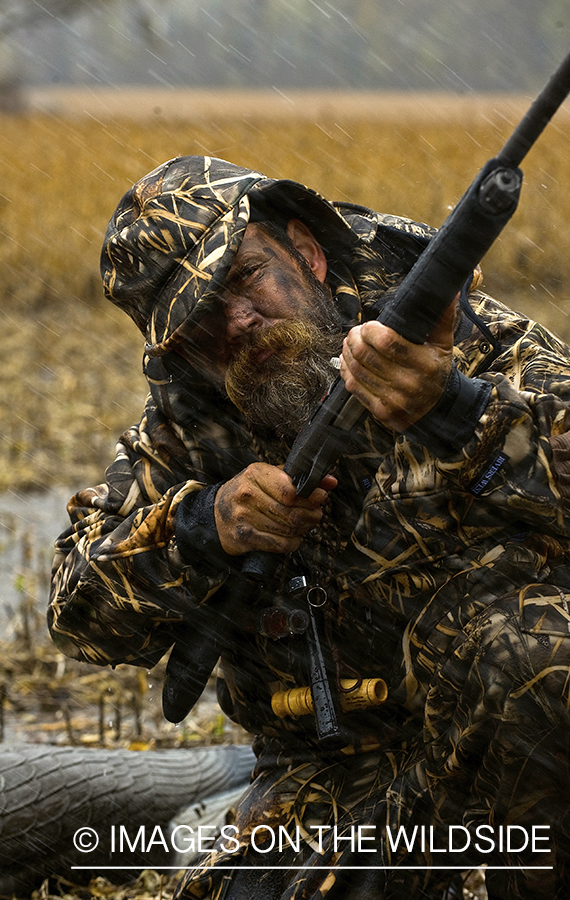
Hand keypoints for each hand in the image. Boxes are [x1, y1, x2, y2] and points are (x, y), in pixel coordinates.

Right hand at [214, 463, 336, 554]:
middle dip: (311, 515)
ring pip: (288, 529)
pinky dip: (292, 543)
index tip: (319, 498)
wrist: (215, 513)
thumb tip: (330, 482)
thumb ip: (299, 477)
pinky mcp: (244, 537)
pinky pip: (280, 545)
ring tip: (303, 524)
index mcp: (255, 474)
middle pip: (292, 512)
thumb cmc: (247, 492)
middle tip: (316, 515)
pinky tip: (291, 537)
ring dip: (302, 529)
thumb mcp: (269, 476)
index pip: (290, 489)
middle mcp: (247, 494)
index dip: (310, 496)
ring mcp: (244, 517)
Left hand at [339, 300, 456, 431]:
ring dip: (348, 352)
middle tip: (356, 332)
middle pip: (366, 354)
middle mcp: (409, 384)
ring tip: (350, 343)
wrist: (437, 411)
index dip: (370, 330)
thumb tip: (450, 292)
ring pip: (356, 369)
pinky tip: (347, 361)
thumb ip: (442, 318)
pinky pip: (354, 386)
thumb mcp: (443, 345)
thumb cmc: (436, 372)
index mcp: (425, 364)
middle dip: (354, 338)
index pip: (386, 341)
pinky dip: (346, 370)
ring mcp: (393, 400)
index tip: (369, 326)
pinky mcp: (380, 411)